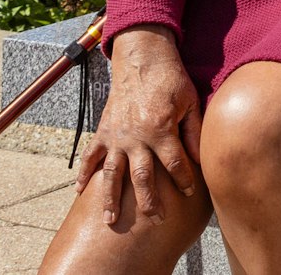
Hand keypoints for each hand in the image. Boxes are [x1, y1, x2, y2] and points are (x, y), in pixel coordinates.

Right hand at [74, 25, 202, 225]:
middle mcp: (136, 137)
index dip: (184, 180)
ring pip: (112, 174)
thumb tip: (201, 159)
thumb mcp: (190, 102)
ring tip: (110, 221)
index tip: (189, 193)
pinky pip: (91, 156)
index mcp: (161, 129)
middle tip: (156, 220)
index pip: (175, 163)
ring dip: (111, 198)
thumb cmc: (170, 79)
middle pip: (143, 177)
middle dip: (150, 201)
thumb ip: (194, 131)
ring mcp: (117, 135)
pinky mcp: (104, 131)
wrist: (142, 58)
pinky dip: (84, 174)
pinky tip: (80, 193)